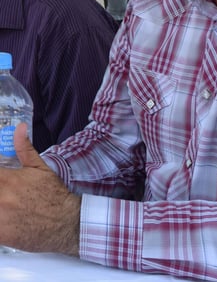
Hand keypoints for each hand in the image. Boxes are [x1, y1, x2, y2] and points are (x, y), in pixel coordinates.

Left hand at [0, 123, 79, 254]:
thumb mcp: (40, 168)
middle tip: (3, 189)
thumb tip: (19, 127)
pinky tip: (5, 214)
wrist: (64, 222)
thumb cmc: (52, 193)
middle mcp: (1, 198)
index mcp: (8, 180)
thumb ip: (24, 147)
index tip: (1, 175)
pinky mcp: (1, 235)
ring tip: (5, 201)